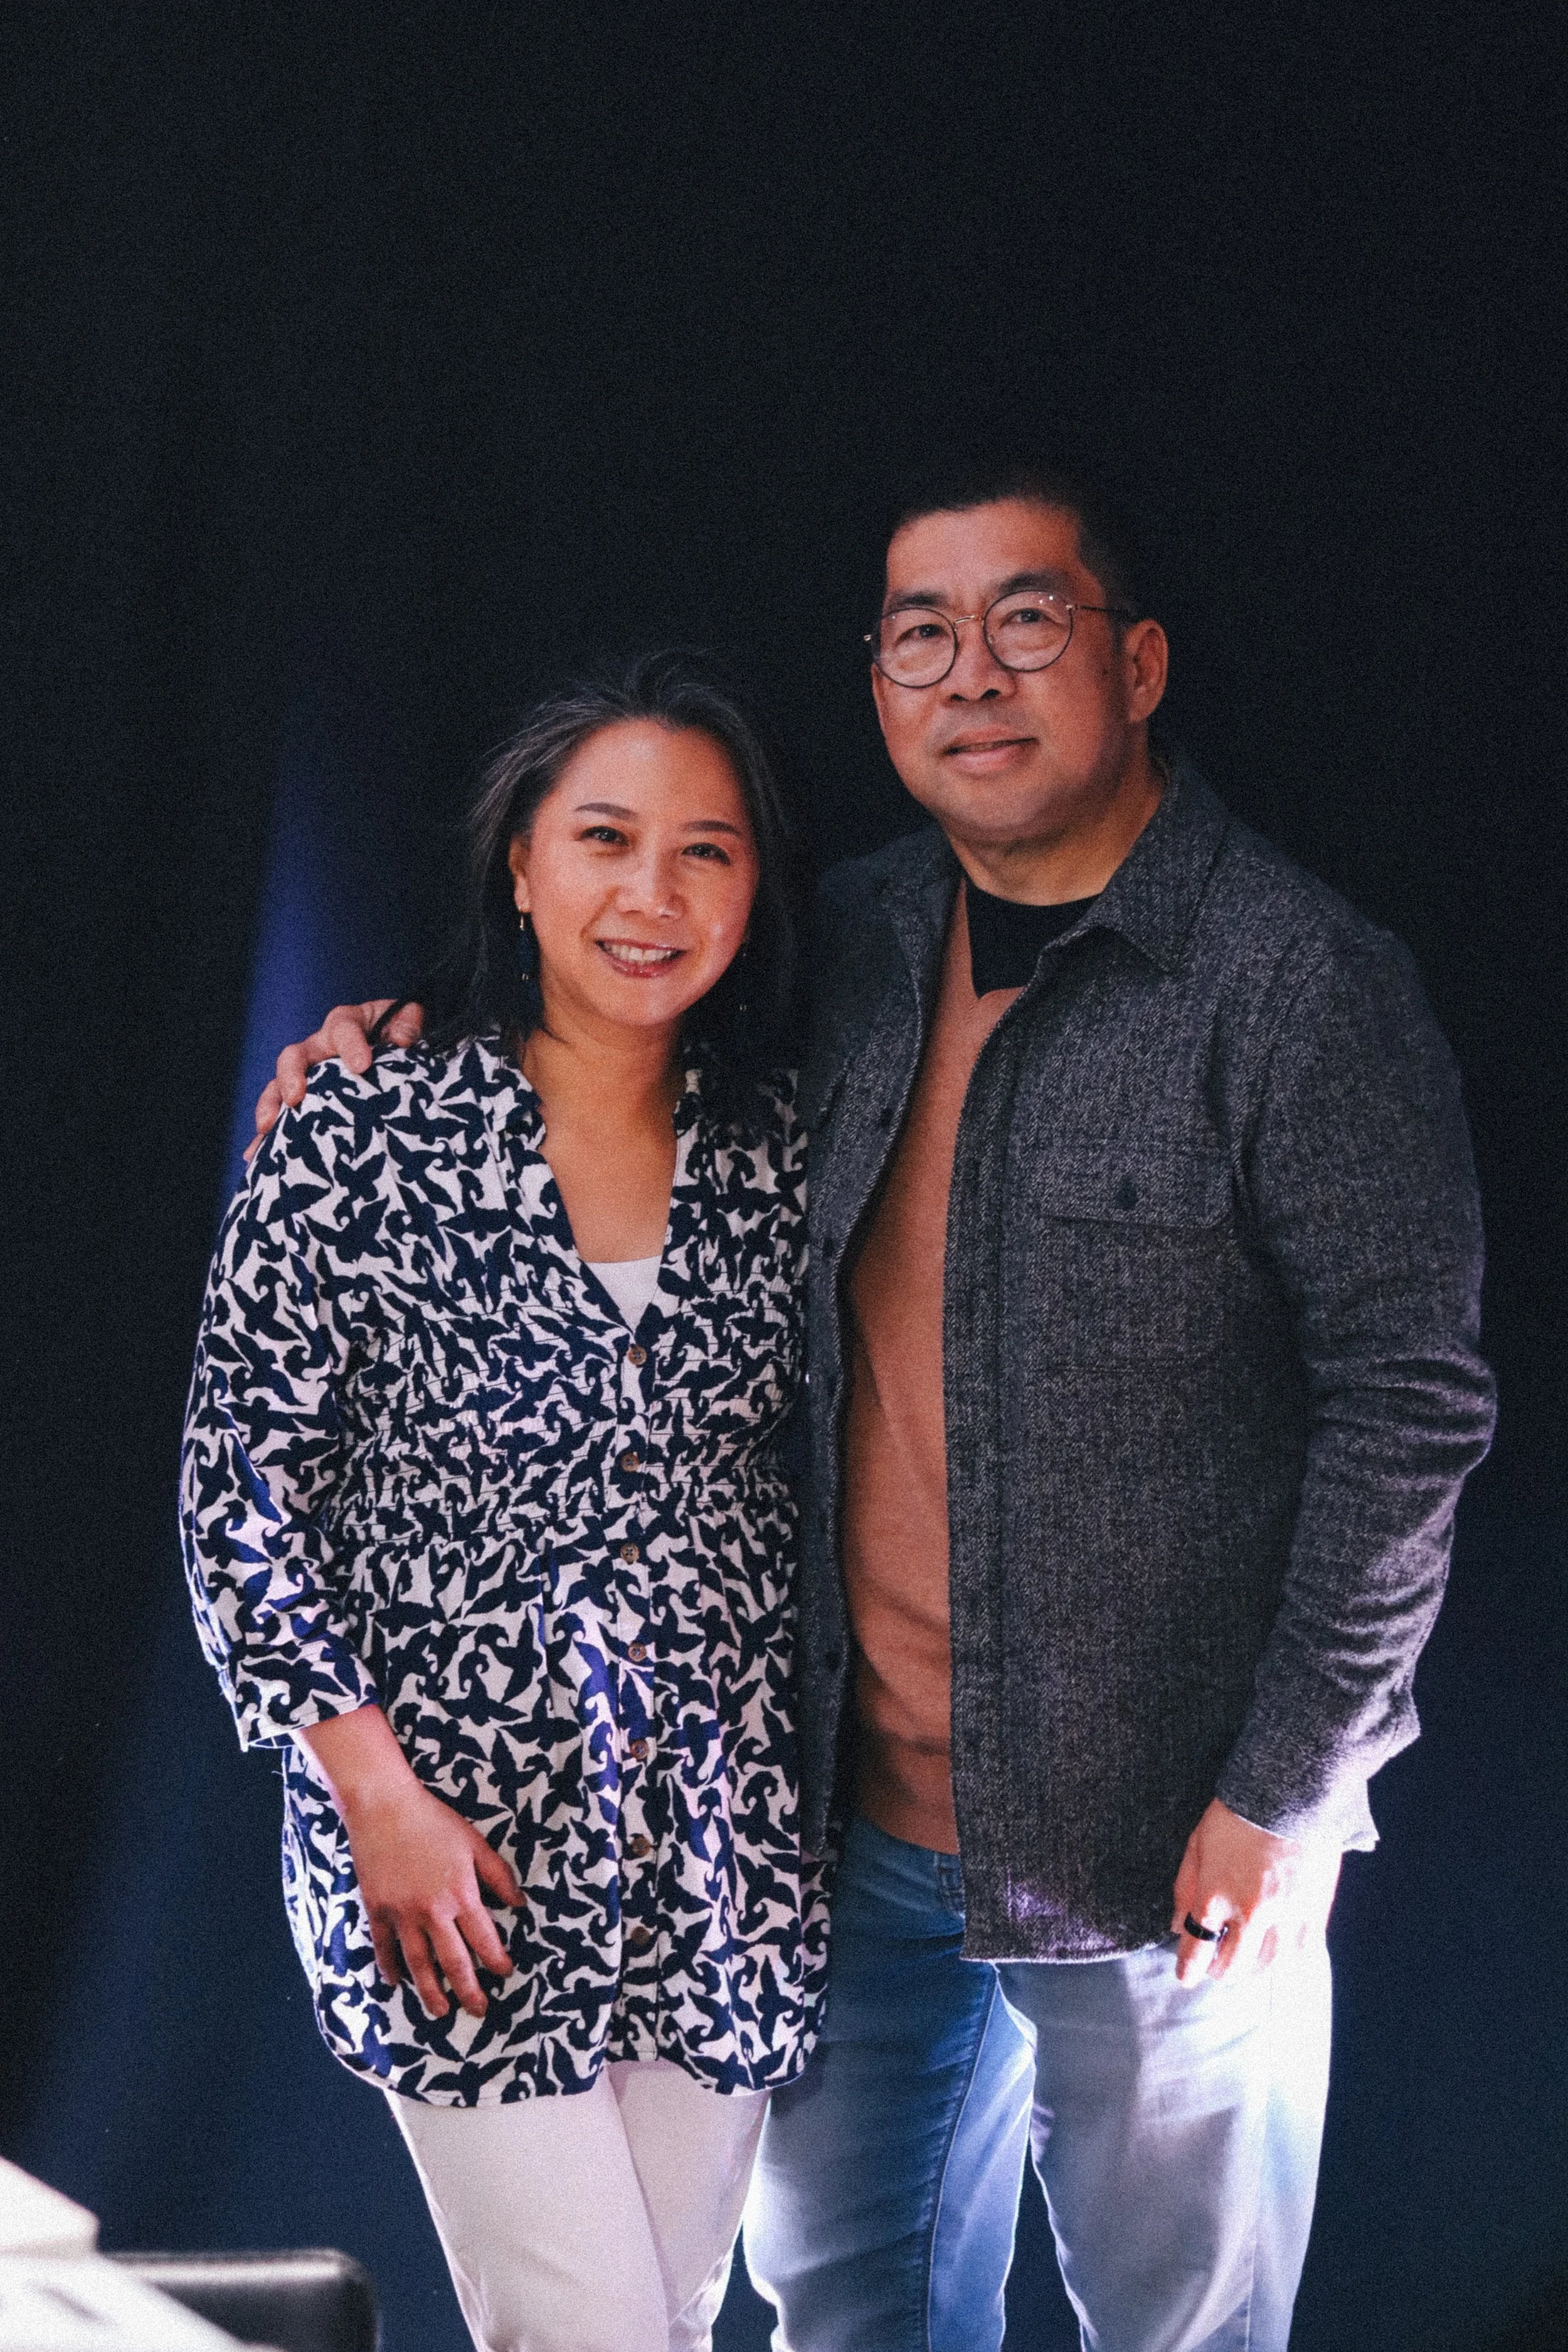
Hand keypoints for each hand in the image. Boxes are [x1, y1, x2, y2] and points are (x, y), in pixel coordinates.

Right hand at [245, 999, 425, 1159]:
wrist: (393, 1050)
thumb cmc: (398, 1035)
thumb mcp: (406, 1023)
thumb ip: (406, 1024)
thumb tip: (402, 1039)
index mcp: (346, 1025)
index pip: (343, 1029)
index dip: (350, 1045)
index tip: (361, 1066)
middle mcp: (319, 1048)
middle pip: (296, 1056)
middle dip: (292, 1076)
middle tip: (295, 1097)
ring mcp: (307, 1076)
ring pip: (279, 1086)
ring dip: (270, 1106)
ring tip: (267, 1128)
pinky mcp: (303, 1101)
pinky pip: (281, 1116)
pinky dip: (268, 1136)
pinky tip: (257, 1155)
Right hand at [297, 1706, 521, 2018]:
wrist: (383, 1806)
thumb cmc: (433, 1820)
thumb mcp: (474, 1843)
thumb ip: (498, 1876)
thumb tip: (520, 1904)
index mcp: (461, 1894)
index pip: (485, 1939)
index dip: (497, 1961)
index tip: (505, 1974)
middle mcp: (433, 1911)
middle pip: (454, 1962)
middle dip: (469, 1991)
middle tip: (479, 2011)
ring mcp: (402, 1913)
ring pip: (419, 1964)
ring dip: (431, 1992)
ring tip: (440, 2012)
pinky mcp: (377, 1910)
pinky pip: (384, 1947)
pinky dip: (389, 1967)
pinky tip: (396, 1983)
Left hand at [1171, 1797, 1340, 1985]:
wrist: (1290, 1793)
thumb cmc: (1238, 1814)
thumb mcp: (1197, 1844)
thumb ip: (1184, 1888)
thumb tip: (1177, 1926)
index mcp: (1216, 1894)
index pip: (1197, 1949)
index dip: (1188, 1969)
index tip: (1186, 1976)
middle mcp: (1250, 1913)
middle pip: (1232, 1966)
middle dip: (1219, 1970)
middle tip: (1217, 1964)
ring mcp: (1285, 1917)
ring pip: (1267, 1968)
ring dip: (1252, 1968)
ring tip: (1247, 1958)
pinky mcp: (1315, 1914)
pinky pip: (1300, 1956)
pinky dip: (1285, 1960)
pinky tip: (1277, 1951)